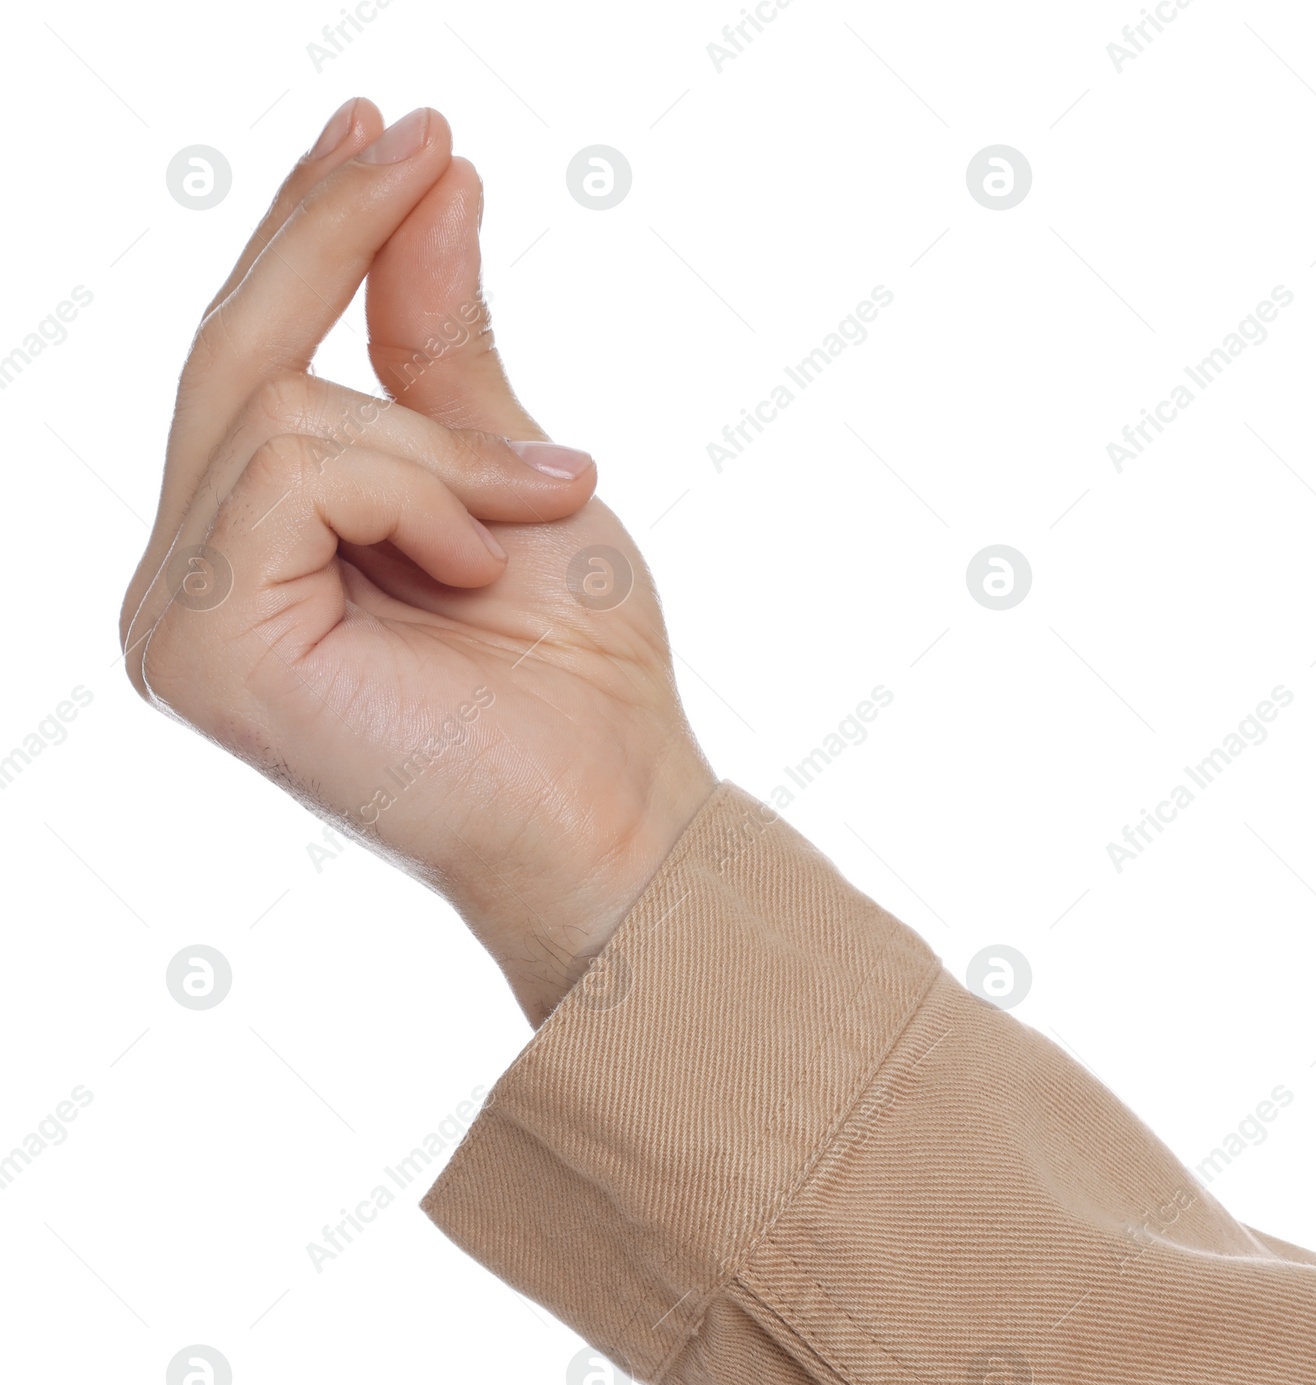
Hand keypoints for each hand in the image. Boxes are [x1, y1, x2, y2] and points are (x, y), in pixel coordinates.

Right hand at [120, 101, 714, 1021]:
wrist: (618, 812)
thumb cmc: (577, 675)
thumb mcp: (511, 473)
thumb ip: (438, 345)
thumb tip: (427, 181)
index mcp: (260, 549)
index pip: (253, 361)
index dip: (307, 232)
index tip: (389, 126)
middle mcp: (193, 577)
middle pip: (234, 356)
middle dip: (331, 236)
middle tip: (423, 137)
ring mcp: (181, 614)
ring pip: (279, 406)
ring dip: (442, 445)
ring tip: (537, 511)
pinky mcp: (197, 645)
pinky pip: (291, 468)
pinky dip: (416, 494)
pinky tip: (476, 567)